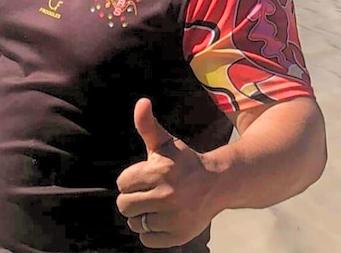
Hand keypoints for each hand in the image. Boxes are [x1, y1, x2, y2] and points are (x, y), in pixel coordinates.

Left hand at [116, 98, 220, 247]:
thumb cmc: (184, 162)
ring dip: (141, 216)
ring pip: (135, 223)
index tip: (145, 177)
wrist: (218, 184)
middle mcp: (167, 196)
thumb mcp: (164, 143)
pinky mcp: (179, 236)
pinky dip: (151, 232)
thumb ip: (147, 125)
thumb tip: (141, 102)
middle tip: (148, 193)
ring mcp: (174, 218)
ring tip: (157, 206)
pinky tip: (163, 219)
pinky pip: (147, 239)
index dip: (131, 181)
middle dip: (132, 199)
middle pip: (124, 206)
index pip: (122, 184)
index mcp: (159, 172)